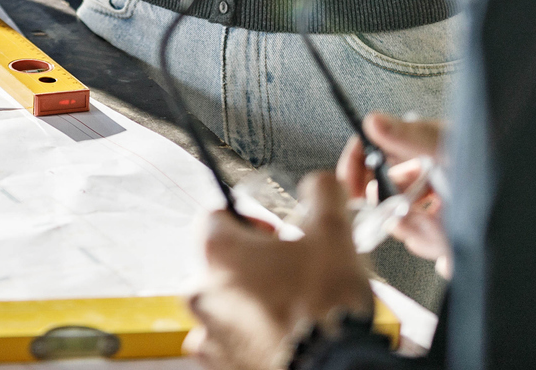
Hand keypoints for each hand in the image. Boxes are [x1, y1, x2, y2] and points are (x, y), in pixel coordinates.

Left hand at [184, 174, 372, 369]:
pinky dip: (247, 335)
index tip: (273, 235)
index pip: (214, 214)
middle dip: (251, 263)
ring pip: (222, 302)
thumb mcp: (334, 232)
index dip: (248, 220)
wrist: (330, 369)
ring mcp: (207, 331)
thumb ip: (322, 192)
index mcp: (218, 250)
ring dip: (248, 301)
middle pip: (218, 261)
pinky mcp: (218, 362)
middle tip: (288, 274)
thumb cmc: (324, 310)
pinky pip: (226, 339)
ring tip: (289, 309)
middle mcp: (202, 289)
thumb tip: (318, 184)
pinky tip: (280, 336)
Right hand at [335, 113, 449, 273]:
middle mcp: (430, 183)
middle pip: (387, 201)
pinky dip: (450, 253)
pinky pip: (437, 254)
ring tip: (452, 225)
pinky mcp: (455, 241)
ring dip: (430, 235)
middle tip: (415, 213)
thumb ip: (415, 137)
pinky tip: (463, 242)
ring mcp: (442, 214)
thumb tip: (375, 121)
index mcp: (424, 153)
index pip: (372, 154)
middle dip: (400, 214)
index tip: (349, 183)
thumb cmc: (501, 167)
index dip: (356, 167)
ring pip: (411, 233)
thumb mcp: (458, 147)